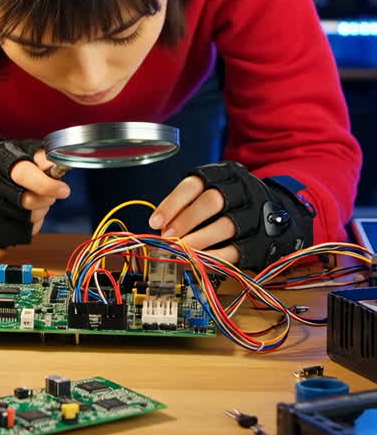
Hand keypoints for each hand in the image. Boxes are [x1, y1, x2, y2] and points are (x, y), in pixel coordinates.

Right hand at [0, 136, 69, 248]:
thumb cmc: (2, 163)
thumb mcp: (19, 150)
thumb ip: (38, 157)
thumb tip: (54, 164)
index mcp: (2, 164)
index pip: (24, 175)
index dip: (46, 184)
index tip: (63, 190)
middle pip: (28, 200)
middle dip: (46, 198)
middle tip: (56, 191)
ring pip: (30, 217)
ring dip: (42, 208)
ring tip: (38, 196)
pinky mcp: (1, 225)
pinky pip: (29, 228)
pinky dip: (36, 220)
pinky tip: (31, 208)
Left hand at [148, 162, 313, 270]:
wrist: (279, 215)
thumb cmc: (234, 203)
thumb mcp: (213, 191)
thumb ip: (189, 204)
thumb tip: (159, 226)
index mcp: (225, 174)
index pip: (195, 184)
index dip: (172, 203)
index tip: (155, 221)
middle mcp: (242, 190)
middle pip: (212, 201)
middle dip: (185, 221)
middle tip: (167, 237)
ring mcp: (255, 214)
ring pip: (225, 226)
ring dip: (198, 241)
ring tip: (181, 251)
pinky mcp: (261, 240)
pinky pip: (235, 250)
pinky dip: (214, 257)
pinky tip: (198, 261)